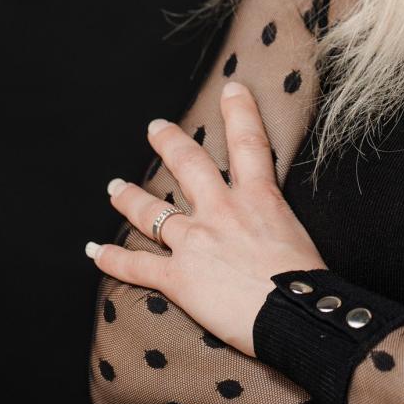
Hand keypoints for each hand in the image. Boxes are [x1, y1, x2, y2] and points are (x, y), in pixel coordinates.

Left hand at [86, 81, 324, 358]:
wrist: (296, 314)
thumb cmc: (308, 284)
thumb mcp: (299, 237)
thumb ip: (277, 225)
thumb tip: (274, 232)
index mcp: (260, 198)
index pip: (249, 143)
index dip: (240, 112)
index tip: (231, 88)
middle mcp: (222, 211)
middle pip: (189, 165)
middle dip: (169, 143)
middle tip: (155, 128)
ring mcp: (196, 241)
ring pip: (151, 212)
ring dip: (129, 198)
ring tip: (115, 188)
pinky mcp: (178, 277)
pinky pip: (136, 265)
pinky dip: (112, 259)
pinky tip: (94, 252)